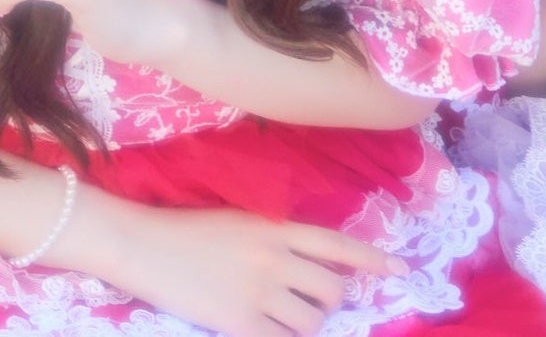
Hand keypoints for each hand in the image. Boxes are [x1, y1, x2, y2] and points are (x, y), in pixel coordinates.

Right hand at [83, 201, 402, 336]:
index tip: (402, 270)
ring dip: (305, 325)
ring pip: (311, 321)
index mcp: (277, 227)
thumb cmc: (187, 230)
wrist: (143, 245)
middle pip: (332, 291)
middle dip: (330, 303)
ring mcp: (259, 291)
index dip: (374, 259)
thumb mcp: (241, 221)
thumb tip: (311, 263)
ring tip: (282, 319)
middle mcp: (276, 258)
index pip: (338, 245)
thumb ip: (278, 238)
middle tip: (310, 305)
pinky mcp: (239, 322)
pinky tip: (266, 330)